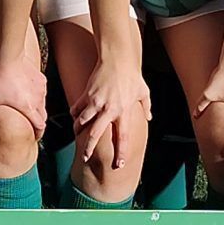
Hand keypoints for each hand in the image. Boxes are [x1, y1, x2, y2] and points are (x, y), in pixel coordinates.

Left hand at [0, 50, 48, 139]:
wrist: (9, 58)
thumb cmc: (0, 78)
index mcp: (28, 107)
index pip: (40, 125)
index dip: (39, 133)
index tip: (36, 136)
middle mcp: (38, 100)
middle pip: (43, 116)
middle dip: (39, 122)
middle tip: (33, 125)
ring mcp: (41, 89)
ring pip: (43, 103)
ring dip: (38, 108)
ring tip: (30, 109)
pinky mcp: (41, 79)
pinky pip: (42, 91)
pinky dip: (38, 95)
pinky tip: (30, 93)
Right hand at [72, 48, 151, 172]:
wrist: (118, 59)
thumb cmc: (132, 75)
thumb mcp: (143, 91)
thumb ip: (146, 106)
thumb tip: (149, 117)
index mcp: (123, 112)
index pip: (123, 137)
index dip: (121, 152)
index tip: (120, 165)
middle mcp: (109, 109)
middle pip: (96, 134)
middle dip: (89, 148)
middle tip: (85, 157)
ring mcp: (96, 102)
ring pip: (82, 121)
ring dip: (78, 130)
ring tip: (77, 135)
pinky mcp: (87, 94)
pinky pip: (77, 108)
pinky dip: (74, 114)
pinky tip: (75, 117)